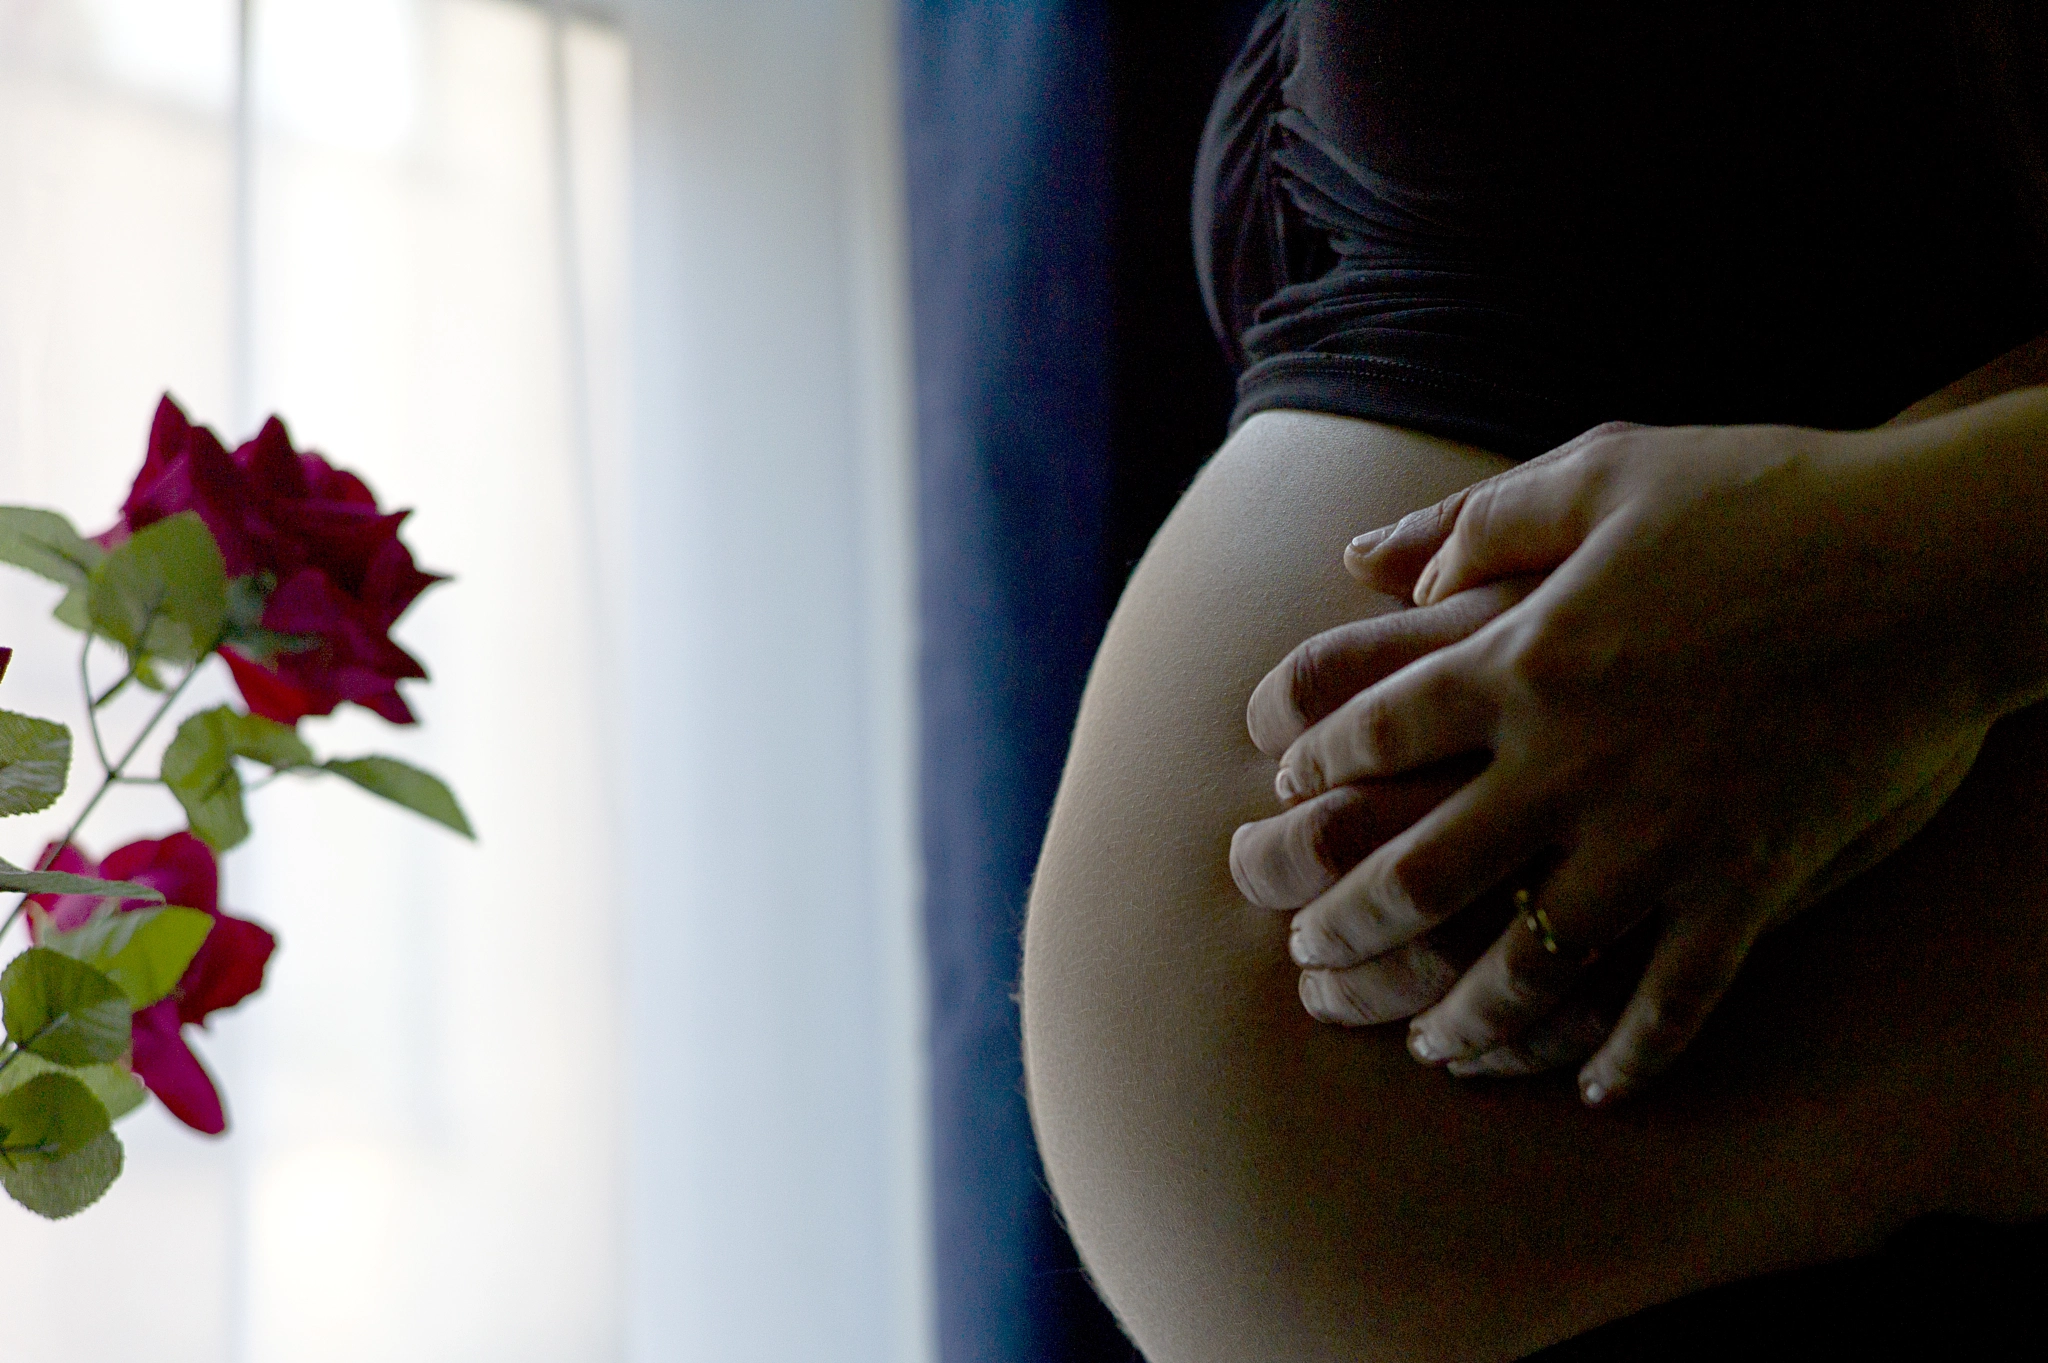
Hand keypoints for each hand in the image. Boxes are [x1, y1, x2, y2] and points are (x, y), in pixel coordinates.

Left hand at [1257, 420, 1996, 1103]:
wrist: (1933, 555)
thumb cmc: (1764, 496)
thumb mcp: (1603, 469)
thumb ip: (1477, 517)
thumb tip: (1368, 560)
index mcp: (1521, 656)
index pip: (1371, 734)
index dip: (1309, 773)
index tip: (1281, 802)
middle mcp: (1567, 761)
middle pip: (1416, 871)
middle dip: (1346, 926)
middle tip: (1307, 957)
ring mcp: (1656, 834)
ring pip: (1525, 961)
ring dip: (1462, 1013)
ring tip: (1425, 1039)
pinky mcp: (1747, 882)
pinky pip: (1673, 999)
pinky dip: (1631, 1053)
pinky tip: (1595, 1088)